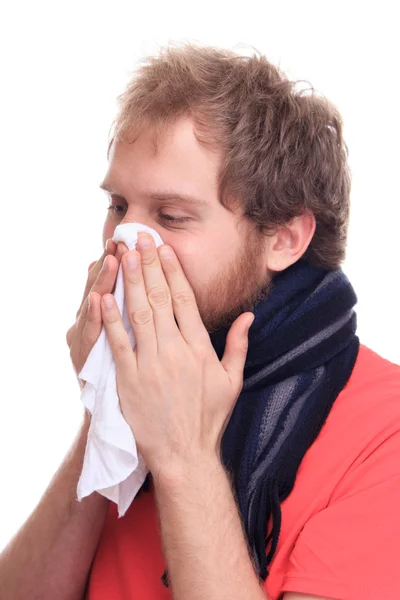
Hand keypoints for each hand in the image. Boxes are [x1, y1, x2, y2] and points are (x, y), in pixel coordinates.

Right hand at [66, 238, 128, 389]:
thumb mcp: (107, 336)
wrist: (108, 415)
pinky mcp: (85, 360)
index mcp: (98, 315)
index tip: (127, 239)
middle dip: (109, 264)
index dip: (115, 260)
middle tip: (119, 239)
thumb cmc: (115, 373)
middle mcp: (88, 323)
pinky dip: (94, 319)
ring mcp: (85, 340)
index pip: (109, 281)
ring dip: (101, 283)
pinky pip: (92, 338)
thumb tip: (113, 273)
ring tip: (110, 259)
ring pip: (92, 307)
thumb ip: (114, 308)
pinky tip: (98, 300)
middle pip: (100, 287)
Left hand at [99, 233, 253, 476]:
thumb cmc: (209, 418)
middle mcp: (175, 351)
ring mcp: (150, 364)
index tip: (164, 249)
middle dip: (148, 265)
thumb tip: (249, 315)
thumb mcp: (232, 380)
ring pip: (139, 314)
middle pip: (160, 299)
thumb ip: (238, 344)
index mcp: (199, 348)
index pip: (185, 300)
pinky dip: (110, 319)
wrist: (185, 454)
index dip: (173, 271)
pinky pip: (119, 343)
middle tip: (139, 238)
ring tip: (122, 254)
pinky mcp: (129, 379)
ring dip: (129, 282)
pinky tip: (104, 296)